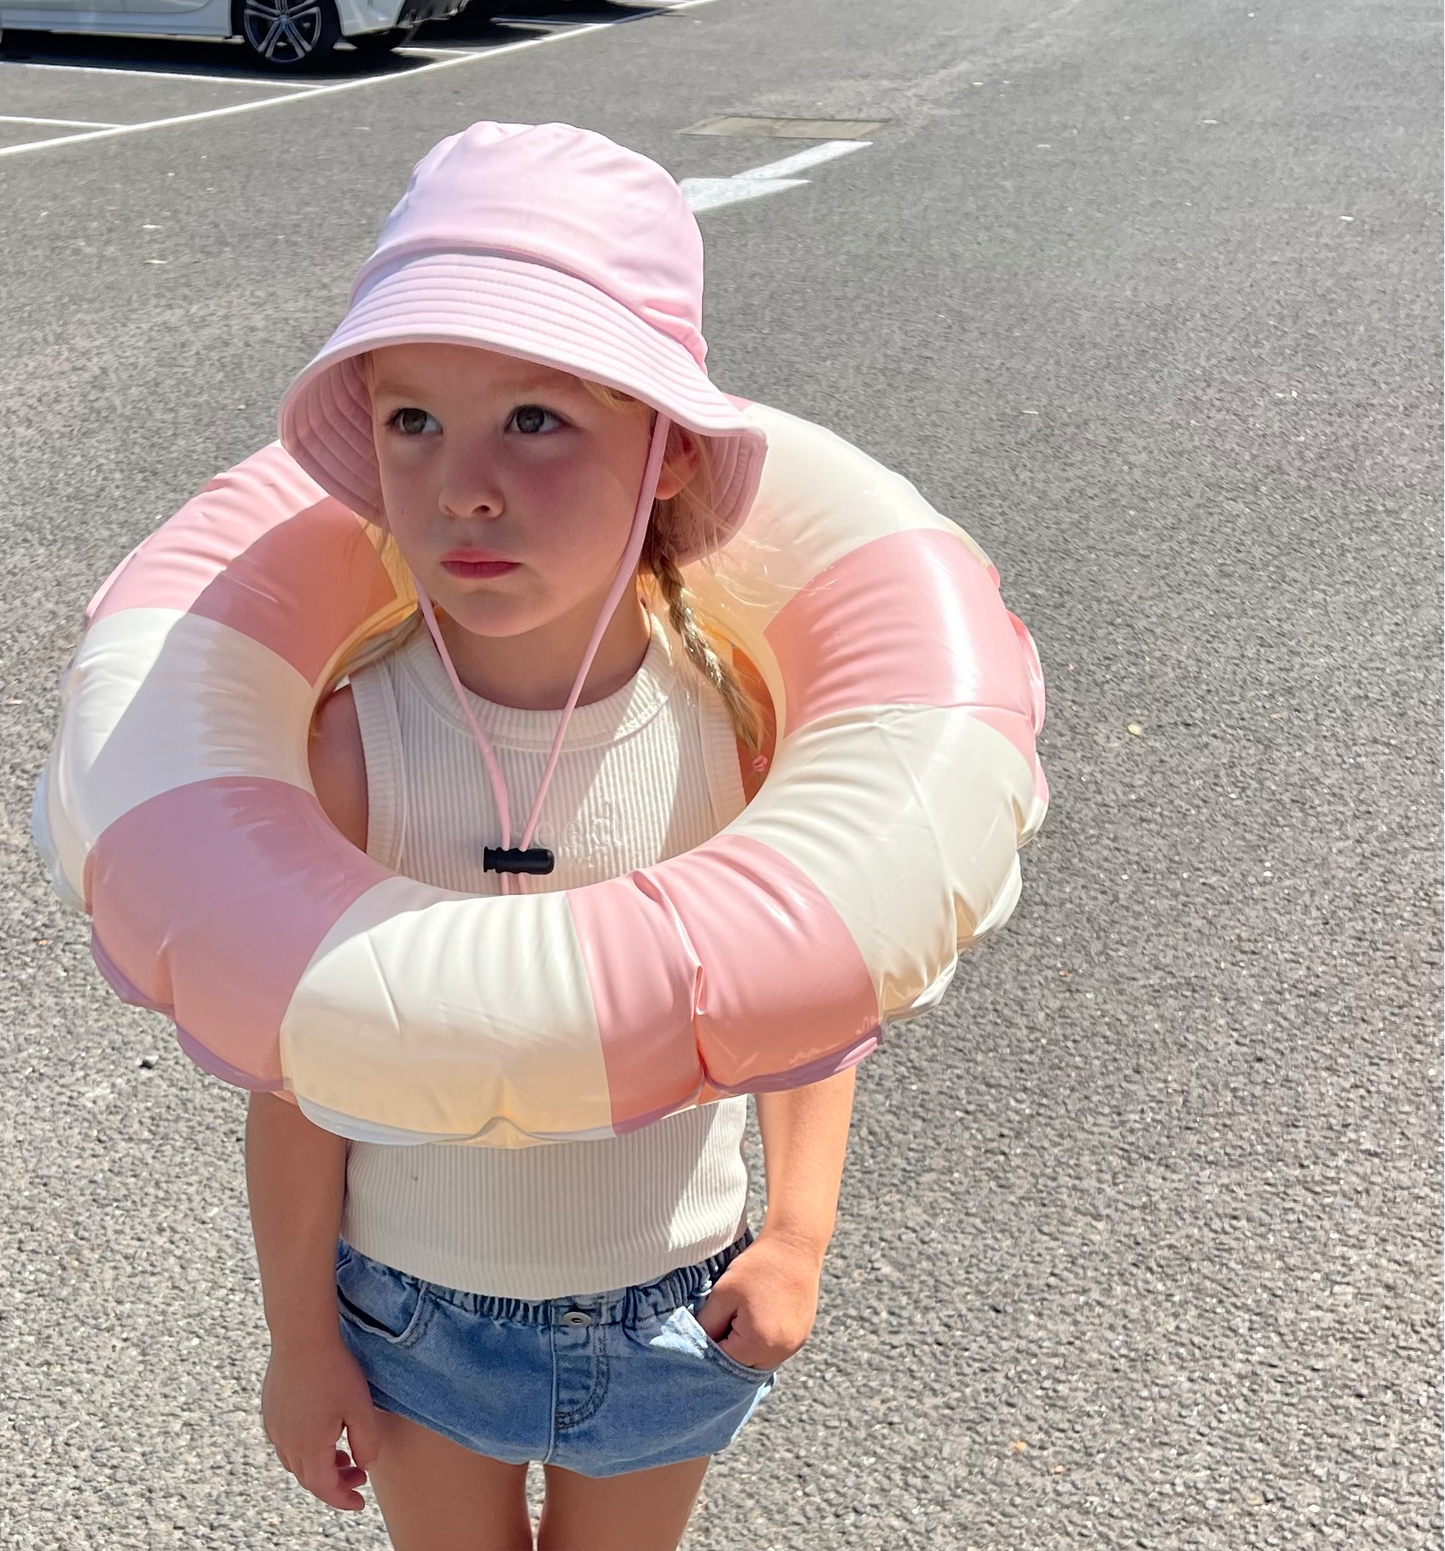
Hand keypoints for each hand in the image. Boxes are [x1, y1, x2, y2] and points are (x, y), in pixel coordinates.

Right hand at [261, 1334, 379, 1511]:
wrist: (301, 1337)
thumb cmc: (334, 1370)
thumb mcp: (360, 1408)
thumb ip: (366, 1443)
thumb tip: (364, 1465)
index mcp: (308, 1448)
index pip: (325, 1488)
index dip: (343, 1499)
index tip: (360, 1503)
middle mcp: (286, 1443)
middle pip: (309, 1478)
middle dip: (335, 1483)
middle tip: (358, 1477)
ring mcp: (274, 1427)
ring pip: (296, 1462)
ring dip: (320, 1467)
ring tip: (343, 1457)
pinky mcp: (270, 1412)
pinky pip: (287, 1443)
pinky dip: (306, 1449)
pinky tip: (322, 1434)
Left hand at [693, 1228, 824, 1371]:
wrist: (795, 1246)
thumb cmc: (758, 1266)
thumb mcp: (723, 1292)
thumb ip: (707, 1324)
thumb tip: (697, 1344)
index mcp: (758, 1343)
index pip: (723, 1361)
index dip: (712, 1344)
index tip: (710, 1324)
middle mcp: (780, 1352)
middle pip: (742, 1366)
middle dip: (730, 1348)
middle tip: (726, 1320)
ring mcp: (793, 1346)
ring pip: (759, 1361)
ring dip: (746, 1347)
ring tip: (743, 1316)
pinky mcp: (801, 1337)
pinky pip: (774, 1352)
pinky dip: (762, 1342)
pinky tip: (759, 1317)